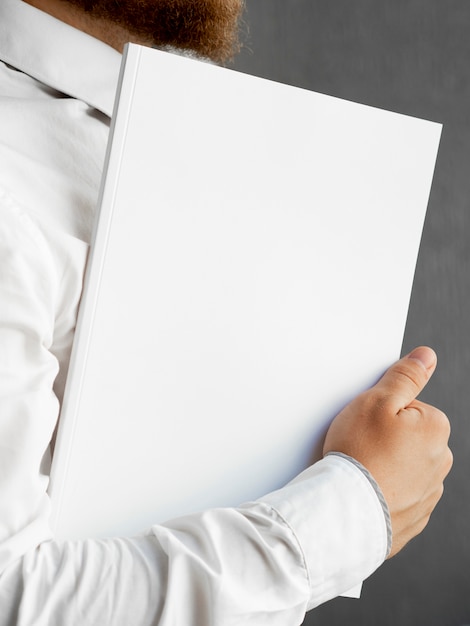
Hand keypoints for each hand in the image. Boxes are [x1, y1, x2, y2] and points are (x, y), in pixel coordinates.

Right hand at [323, 346, 452, 557]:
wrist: (344, 511)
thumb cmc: (359, 454)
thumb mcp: (378, 400)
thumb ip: (405, 376)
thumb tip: (426, 356)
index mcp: (436, 429)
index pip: (409, 407)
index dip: (382, 411)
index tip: (367, 423)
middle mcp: (440, 462)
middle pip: (409, 437)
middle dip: (387, 438)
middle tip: (361, 444)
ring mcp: (428, 493)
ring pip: (403, 466)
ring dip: (385, 465)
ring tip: (361, 468)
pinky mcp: (413, 517)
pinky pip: (397, 494)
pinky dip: (383, 490)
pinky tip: (366, 488)